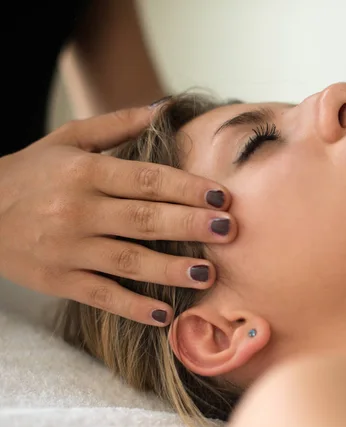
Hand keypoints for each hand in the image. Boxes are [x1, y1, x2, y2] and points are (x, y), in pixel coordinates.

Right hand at [0, 106, 236, 325]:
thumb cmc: (31, 172)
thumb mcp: (67, 139)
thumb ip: (117, 124)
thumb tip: (164, 107)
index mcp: (85, 173)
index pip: (147, 180)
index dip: (187, 188)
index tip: (222, 197)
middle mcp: (78, 210)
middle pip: (145, 220)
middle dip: (190, 226)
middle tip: (228, 231)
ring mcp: (68, 249)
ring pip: (128, 261)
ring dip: (170, 270)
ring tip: (207, 274)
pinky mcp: (58, 280)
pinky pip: (101, 295)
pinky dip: (132, 307)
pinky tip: (163, 315)